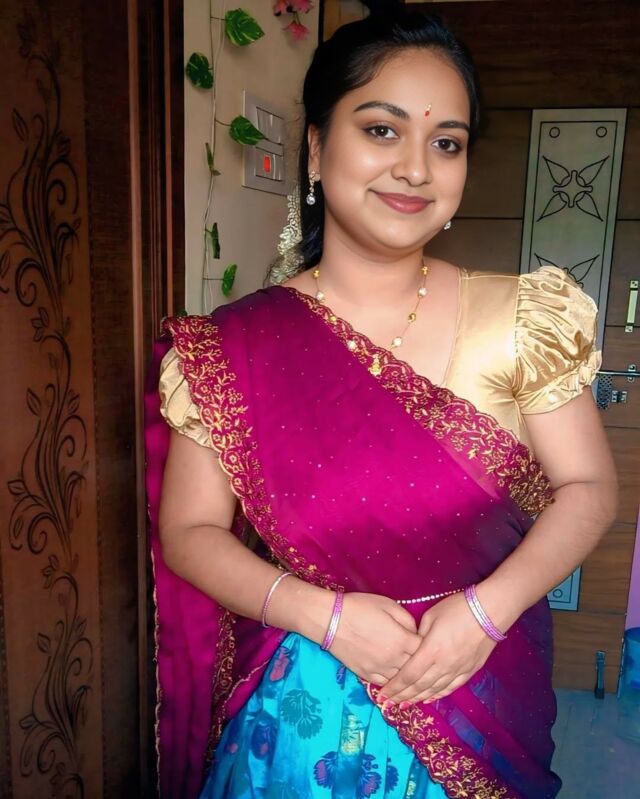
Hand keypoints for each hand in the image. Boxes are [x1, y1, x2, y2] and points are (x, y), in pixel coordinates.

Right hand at [328, 592, 422, 683]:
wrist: (331, 620)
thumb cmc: (360, 608)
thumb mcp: (389, 605)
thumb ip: (407, 620)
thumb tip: (415, 632)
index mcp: (402, 640)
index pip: (425, 649)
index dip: (428, 646)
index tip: (428, 642)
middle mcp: (394, 659)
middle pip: (416, 667)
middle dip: (420, 662)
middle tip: (423, 658)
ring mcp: (380, 670)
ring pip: (402, 680)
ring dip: (407, 675)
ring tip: (411, 671)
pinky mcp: (366, 676)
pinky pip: (386, 684)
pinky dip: (392, 682)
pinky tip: (394, 678)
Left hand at [379, 592, 496, 705]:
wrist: (489, 611)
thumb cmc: (457, 608)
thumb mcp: (430, 617)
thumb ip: (419, 636)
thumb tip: (412, 648)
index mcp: (431, 650)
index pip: (409, 675)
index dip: (395, 687)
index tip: (381, 695)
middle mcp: (443, 665)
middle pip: (419, 686)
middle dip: (402, 696)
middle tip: (387, 704)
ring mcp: (457, 670)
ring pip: (434, 690)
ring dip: (417, 699)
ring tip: (403, 705)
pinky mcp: (469, 671)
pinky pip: (450, 688)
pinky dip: (437, 695)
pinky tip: (429, 699)